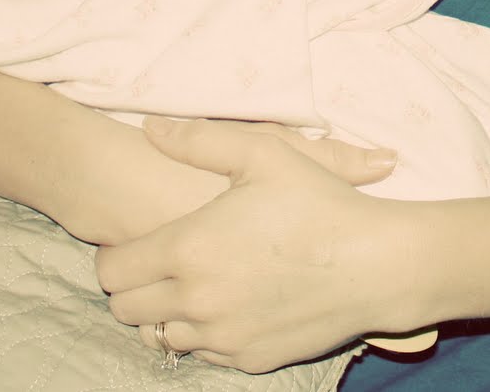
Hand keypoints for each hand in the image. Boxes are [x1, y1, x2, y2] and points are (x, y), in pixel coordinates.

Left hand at [95, 117, 414, 372]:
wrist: (377, 265)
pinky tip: (230, 301)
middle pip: (126, 311)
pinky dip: (205, 333)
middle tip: (163, 260)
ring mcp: (224, 338)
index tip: (137, 239)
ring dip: (167, 313)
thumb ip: (197, 140)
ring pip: (161, 337)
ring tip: (197, 281)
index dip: (116, 254)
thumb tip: (150, 129)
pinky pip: (203, 354)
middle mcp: (197, 302)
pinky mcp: (250, 360)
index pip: (112, 272)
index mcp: (189, 251)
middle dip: (135, 286)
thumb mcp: (261, 153)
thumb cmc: (317, 203)